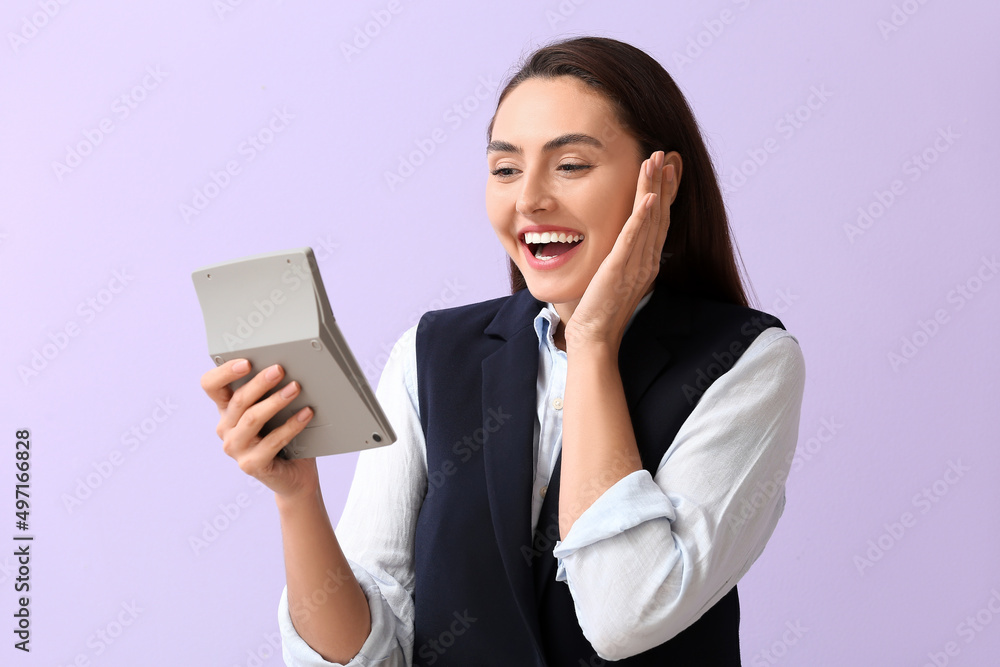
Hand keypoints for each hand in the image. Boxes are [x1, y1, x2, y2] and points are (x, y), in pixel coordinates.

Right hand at [200, 359, 318, 499]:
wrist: (294, 475)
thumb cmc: (284, 438)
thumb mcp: (273, 412)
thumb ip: (270, 393)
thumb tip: (285, 368)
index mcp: (227, 411)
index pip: (211, 386)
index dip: (224, 372)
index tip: (246, 361)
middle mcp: (226, 429)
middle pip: (238, 400)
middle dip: (260, 382)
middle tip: (280, 370)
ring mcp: (236, 449)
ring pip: (252, 419)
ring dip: (275, 401)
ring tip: (296, 388)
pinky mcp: (250, 464)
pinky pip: (272, 441)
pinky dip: (291, 426)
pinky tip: (305, 414)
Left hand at [565, 149, 678, 350]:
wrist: (593, 336)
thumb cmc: (598, 310)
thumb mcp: (614, 278)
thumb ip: (620, 259)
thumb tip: (618, 246)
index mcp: (647, 262)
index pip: (659, 221)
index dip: (665, 194)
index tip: (667, 170)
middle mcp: (647, 261)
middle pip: (660, 215)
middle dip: (663, 183)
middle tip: (666, 154)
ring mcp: (636, 265)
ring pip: (649, 220)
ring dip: (653, 188)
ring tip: (656, 162)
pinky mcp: (619, 269)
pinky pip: (633, 239)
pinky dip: (642, 217)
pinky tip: (649, 198)